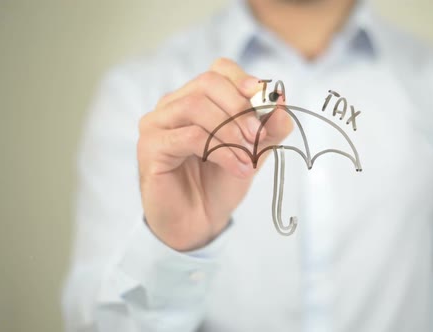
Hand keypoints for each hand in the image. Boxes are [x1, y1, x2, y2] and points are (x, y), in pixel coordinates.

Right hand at [137, 58, 292, 250]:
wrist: (200, 220)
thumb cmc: (221, 181)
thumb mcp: (254, 150)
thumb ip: (270, 127)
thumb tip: (282, 101)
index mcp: (196, 98)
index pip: (218, 70)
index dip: (243, 80)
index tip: (265, 100)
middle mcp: (172, 105)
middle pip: (208, 83)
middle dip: (240, 108)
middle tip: (259, 137)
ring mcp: (157, 123)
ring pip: (196, 106)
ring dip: (231, 131)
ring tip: (248, 158)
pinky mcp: (150, 147)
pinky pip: (190, 137)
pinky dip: (222, 152)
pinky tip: (238, 169)